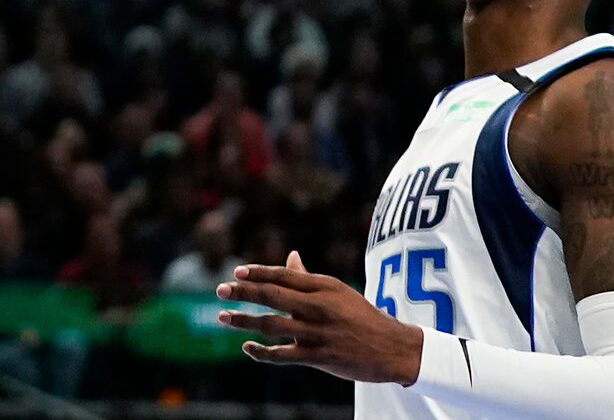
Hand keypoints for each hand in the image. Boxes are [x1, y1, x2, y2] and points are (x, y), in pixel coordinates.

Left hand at [216, 254, 425, 383]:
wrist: (394, 348)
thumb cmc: (362, 316)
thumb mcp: (338, 291)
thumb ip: (309, 278)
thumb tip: (291, 256)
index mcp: (323, 286)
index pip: (283, 276)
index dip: (258, 273)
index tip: (236, 272)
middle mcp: (318, 307)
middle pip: (273, 296)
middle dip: (243, 292)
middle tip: (219, 290)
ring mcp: (319, 333)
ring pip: (273, 325)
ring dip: (244, 321)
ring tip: (223, 317)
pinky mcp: (321, 358)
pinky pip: (286, 355)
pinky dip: (263, 352)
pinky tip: (248, 348)